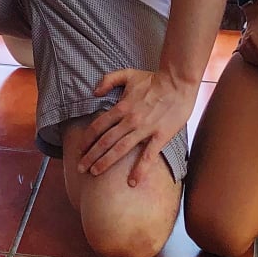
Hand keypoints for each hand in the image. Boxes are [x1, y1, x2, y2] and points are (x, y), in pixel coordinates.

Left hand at [78, 68, 196, 184]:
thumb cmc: (153, 79)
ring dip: (106, 163)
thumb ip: (108, 80)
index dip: (87, 139)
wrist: (178, 82)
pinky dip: (140, 170)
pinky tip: (132, 182)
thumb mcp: (128, 74)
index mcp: (121, 107)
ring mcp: (144, 129)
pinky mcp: (160, 136)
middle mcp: (129, 120)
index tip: (79, 150)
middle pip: (105, 141)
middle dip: (91, 156)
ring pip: (120, 149)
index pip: (98, 126)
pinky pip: (148, 156)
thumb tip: (94, 93)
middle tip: (81, 168)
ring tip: (95, 173)